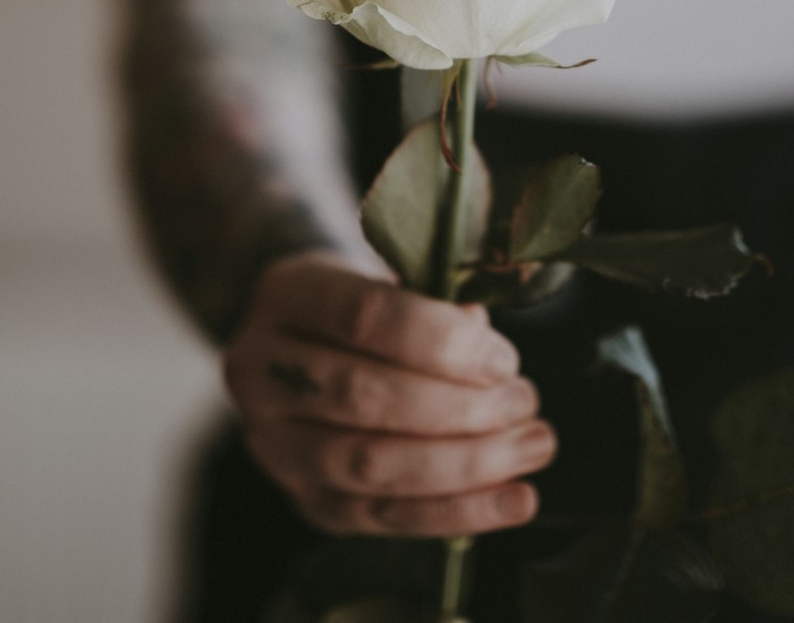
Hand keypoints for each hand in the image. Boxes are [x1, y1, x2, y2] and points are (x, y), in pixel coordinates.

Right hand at [223, 251, 555, 536]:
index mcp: (285, 297)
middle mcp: (262, 372)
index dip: (440, 341)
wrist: (301, 342)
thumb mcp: (387, 275)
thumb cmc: (361, 302)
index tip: (503, 359)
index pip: (362, 317)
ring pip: (372, 465)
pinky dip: (457, 512)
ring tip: (531, 446)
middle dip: (460, 408)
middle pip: (364, 397)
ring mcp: (275, 445)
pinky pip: (384, 519)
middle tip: (525, 403)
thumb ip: (434, 303)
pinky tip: (513, 502)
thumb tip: (486, 347)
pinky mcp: (306, 501)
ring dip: (467, 464)